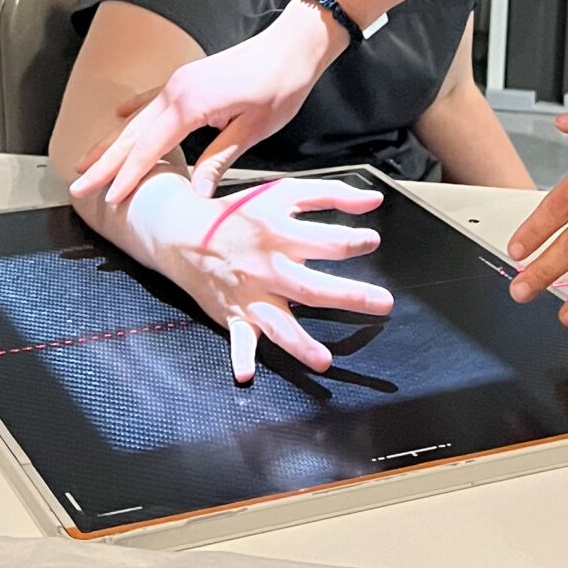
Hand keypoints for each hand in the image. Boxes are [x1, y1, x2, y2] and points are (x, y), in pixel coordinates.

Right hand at [68, 0, 344, 210]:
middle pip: (132, 135)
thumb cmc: (280, 85)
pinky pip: (151, 99)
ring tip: (88, 163)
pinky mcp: (188, 78)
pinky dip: (133, 112)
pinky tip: (117, 118)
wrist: (293, 45)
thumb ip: (219, 160)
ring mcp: (179, 82)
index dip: (127, 177)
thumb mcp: (253, 129)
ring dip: (112, 142)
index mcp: (190, 105)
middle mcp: (176, 91)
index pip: (149, 149)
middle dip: (104, 163)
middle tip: (78, 187)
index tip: (108, 199)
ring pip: (137, 119)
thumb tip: (196, 193)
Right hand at [120, 171, 388, 381]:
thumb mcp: (284, 192)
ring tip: (324, 362)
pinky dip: (240, 356)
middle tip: (383, 303)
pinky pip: (237, 338)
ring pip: (277, 322)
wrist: (184, 232)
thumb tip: (375, 200)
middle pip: (310, 286)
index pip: (325, 241)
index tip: (372, 242)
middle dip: (347, 296)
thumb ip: (331, 194)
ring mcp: (249, 295)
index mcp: (280, 234)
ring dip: (299, 343)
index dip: (352, 242)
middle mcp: (266, 267)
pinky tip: (246, 375)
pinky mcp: (233, 315)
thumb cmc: (241, 212)